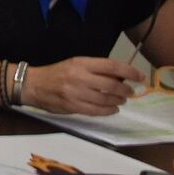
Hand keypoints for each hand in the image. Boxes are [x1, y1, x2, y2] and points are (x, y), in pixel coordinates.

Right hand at [23, 57, 139, 114]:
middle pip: (112, 84)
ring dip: (118, 101)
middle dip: (125, 90)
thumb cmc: (57, 73)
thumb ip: (96, 70)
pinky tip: (113, 109)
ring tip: (122, 100)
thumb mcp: (75, 64)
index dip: (129, 71)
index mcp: (81, 63)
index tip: (140, 77)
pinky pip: (96, 111)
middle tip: (130, 92)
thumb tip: (120, 76)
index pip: (112, 66)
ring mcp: (76, 93)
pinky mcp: (73, 106)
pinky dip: (109, 111)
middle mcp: (80, 77)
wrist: (33, 85)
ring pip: (106, 99)